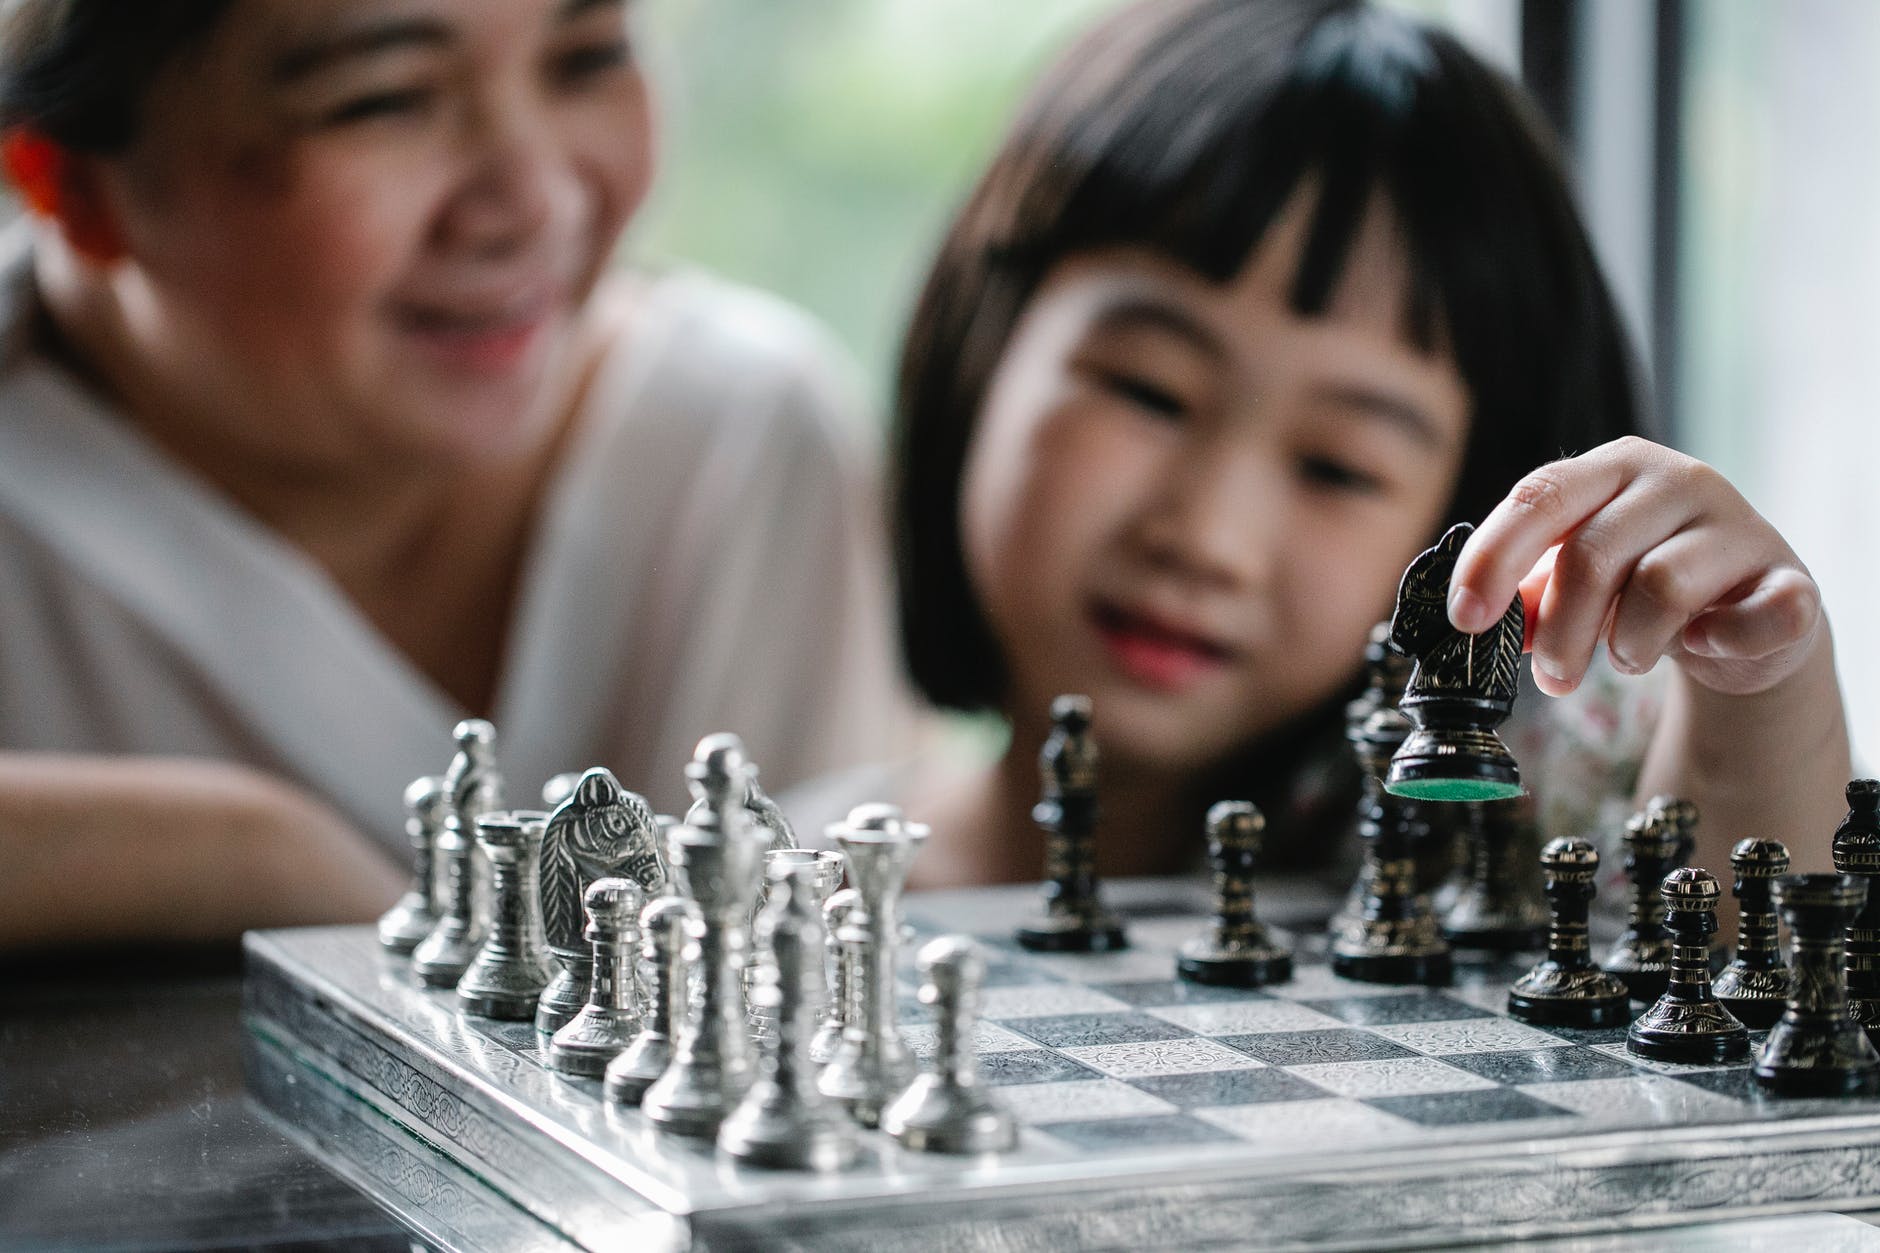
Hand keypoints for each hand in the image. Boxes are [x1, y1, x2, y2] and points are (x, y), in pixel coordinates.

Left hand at [1444, 436, 1823, 698]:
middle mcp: (1677, 481)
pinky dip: (1719, 642)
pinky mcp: (1791, 579)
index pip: (1538, 497)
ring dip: (1627, 643)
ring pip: (1659, 587)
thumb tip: (1475, 623)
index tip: (1464, 619)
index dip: (1493, 560)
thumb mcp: (1582, 581)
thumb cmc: (1646, 584)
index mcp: (1613, 469)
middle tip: (1551, 678)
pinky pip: (1756, 616)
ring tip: (1625, 659)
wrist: (1751, 610)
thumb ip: (1530, 593)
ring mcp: (1738, 526)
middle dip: (1559, 630)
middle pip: (1592, 553)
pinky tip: (1702, 644)